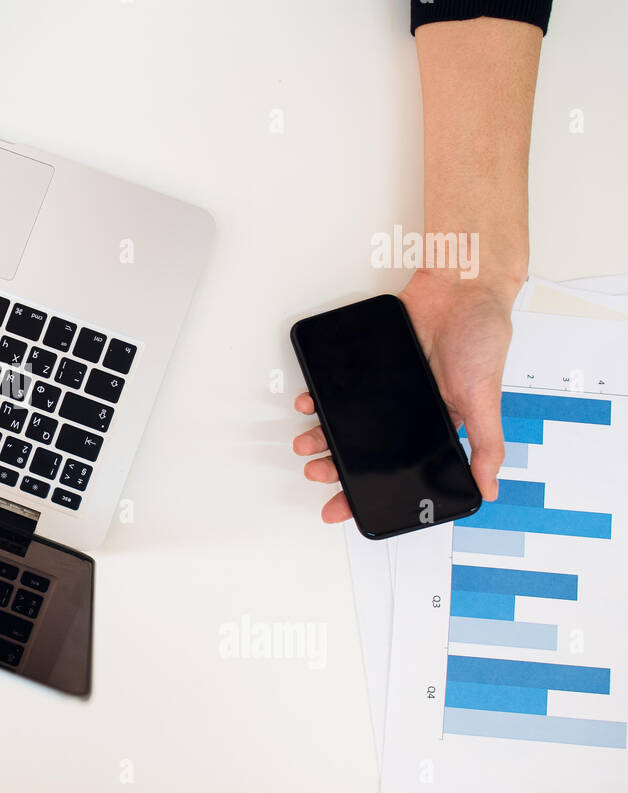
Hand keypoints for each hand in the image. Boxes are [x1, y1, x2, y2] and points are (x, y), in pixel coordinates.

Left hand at [292, 271, 514, 523]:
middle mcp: (406, 411)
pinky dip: (318, 397)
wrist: (461, 285)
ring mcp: (384, 388)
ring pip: (344, 420)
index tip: (342, 507)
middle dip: (336, 466)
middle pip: (364, 448)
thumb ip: (486, 444)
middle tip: (316, 472)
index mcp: (435, 426)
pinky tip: (307, 404)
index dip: (370, 489)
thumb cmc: (481, 337)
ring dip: (320, 434)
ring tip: (304, 444)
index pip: (398, 469)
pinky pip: (337, 385)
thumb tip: (488, 488)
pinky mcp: (368, 365)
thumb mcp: (486, 398)